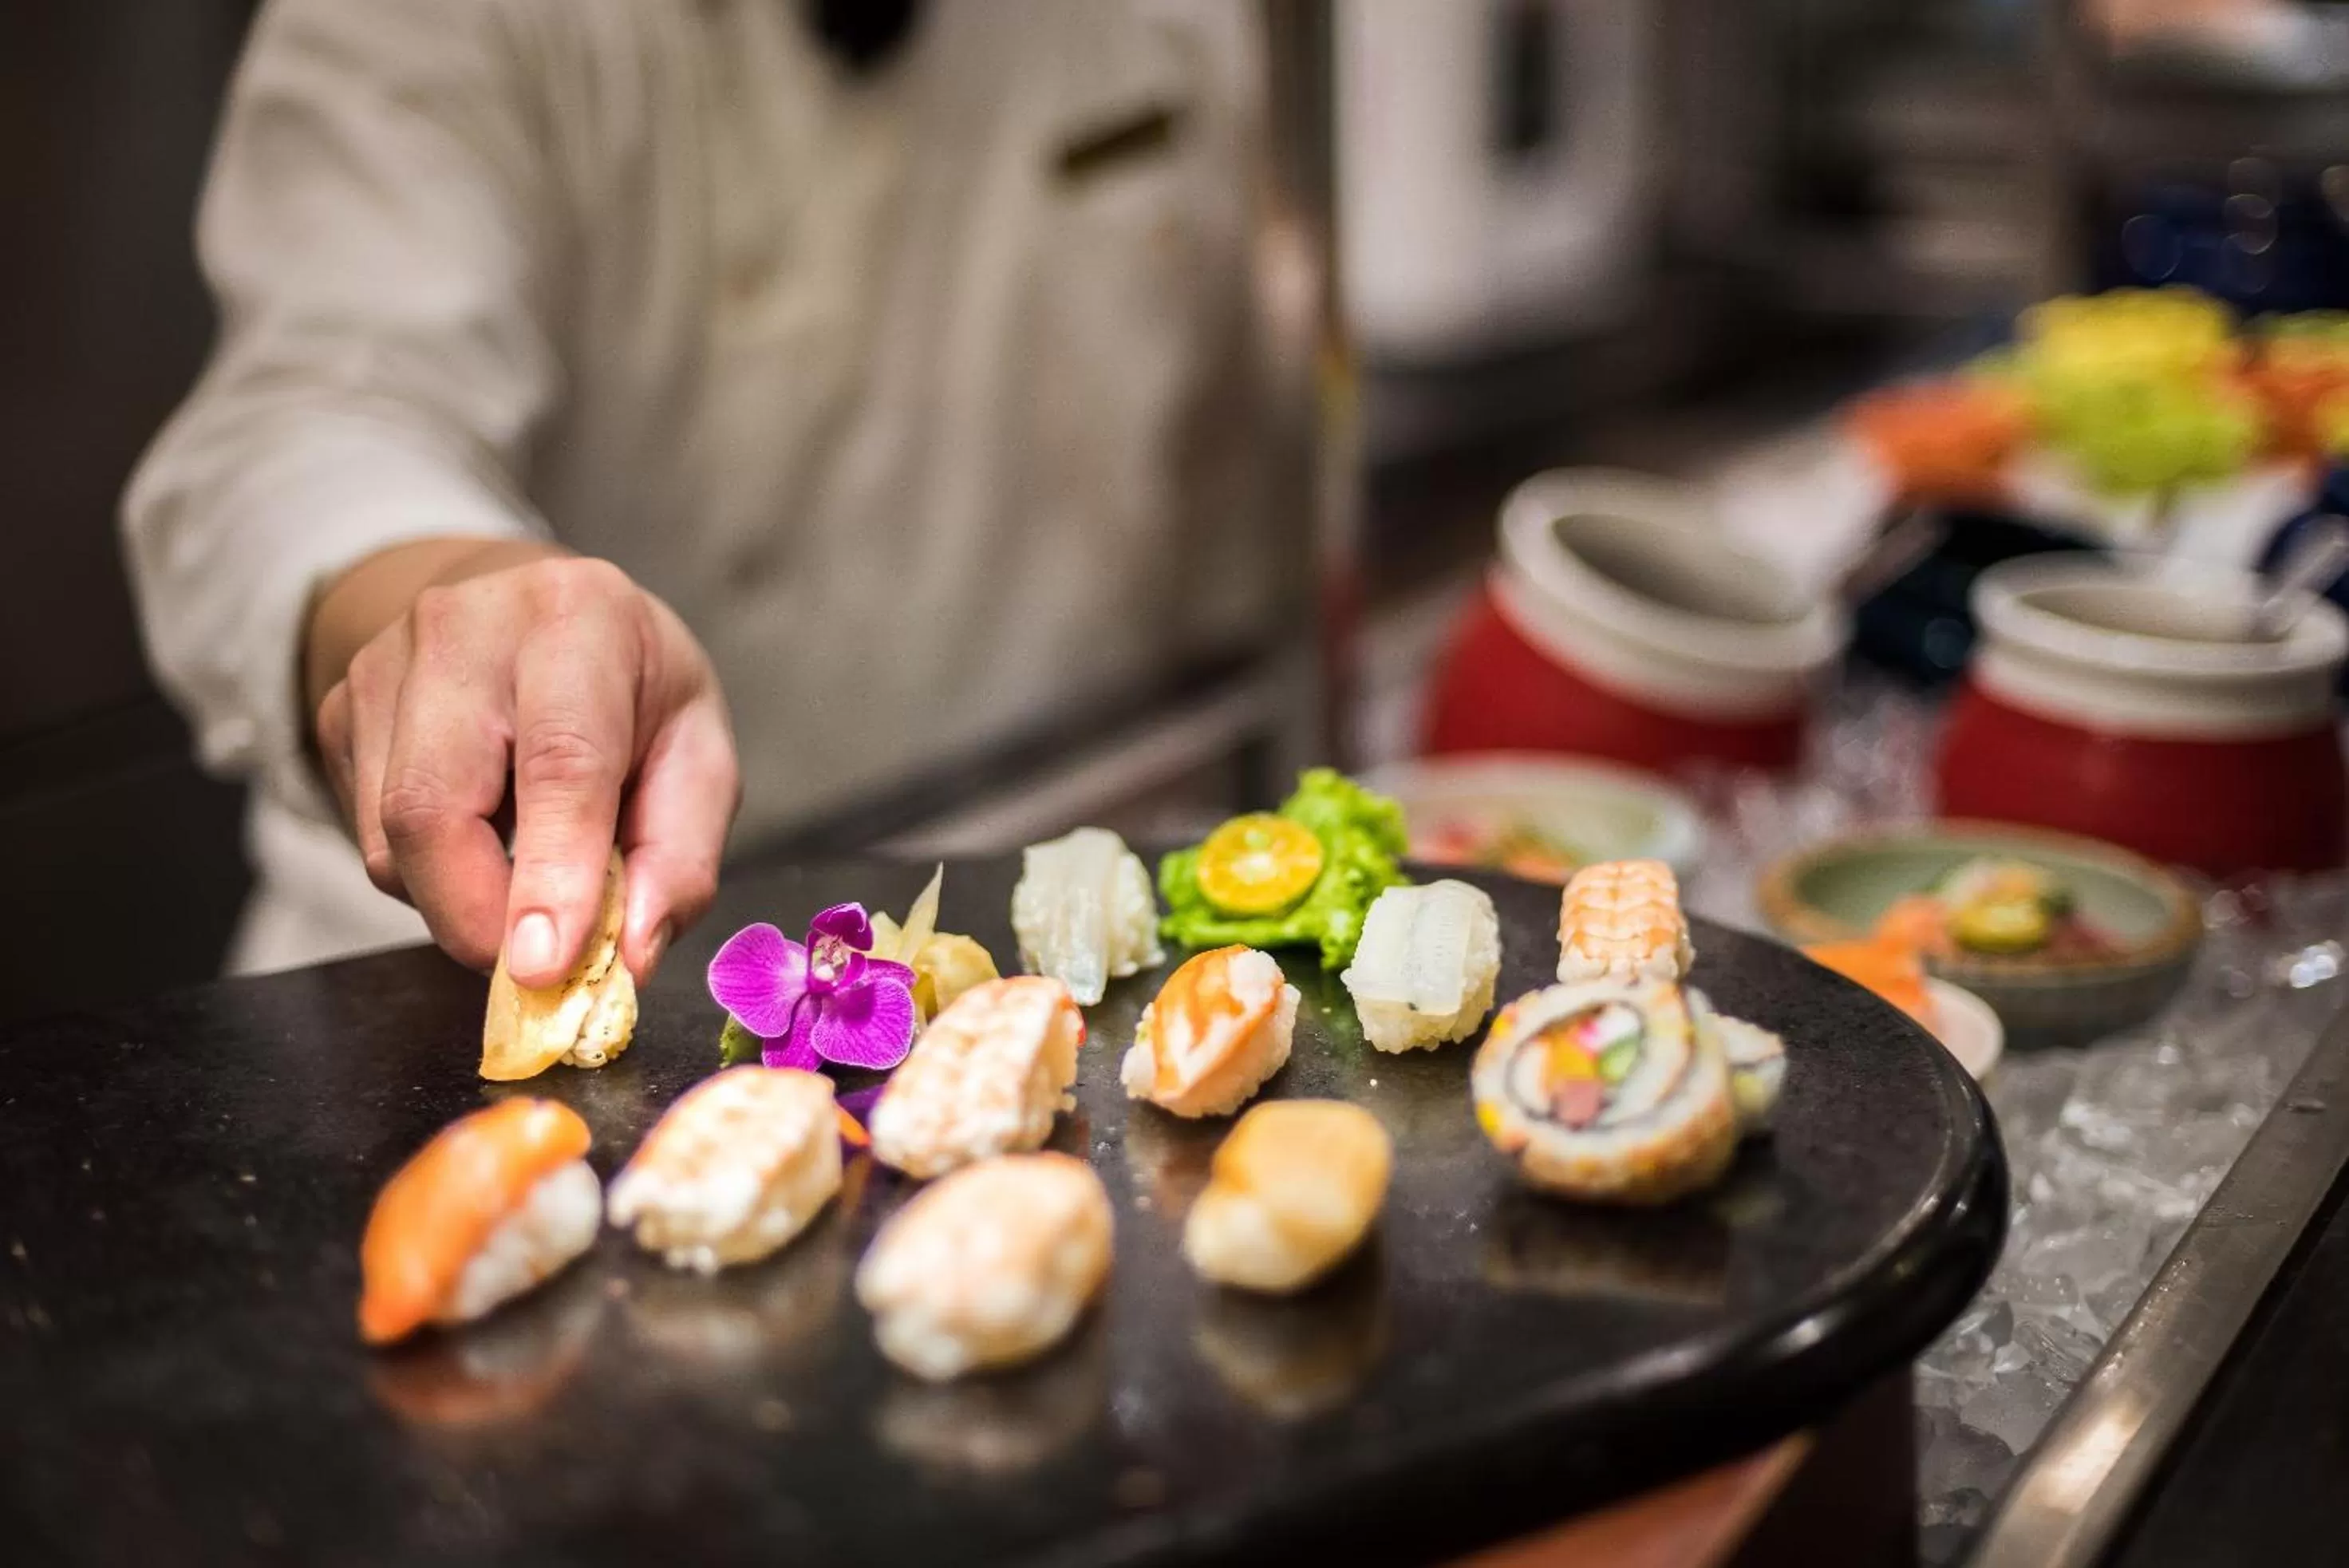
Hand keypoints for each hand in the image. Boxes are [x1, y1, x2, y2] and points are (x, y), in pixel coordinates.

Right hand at [311, 543, 738, 984]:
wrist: (531, 607)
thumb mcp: (696, 753)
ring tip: (528, 874)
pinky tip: (480, 835)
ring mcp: (382, 667)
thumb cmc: (629, 689)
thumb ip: (679, 858)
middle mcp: (463, 630)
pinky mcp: (337, 712)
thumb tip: (629, 958)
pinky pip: (368, 839)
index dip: (550, 876)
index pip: (558, 762)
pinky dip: (429, 875)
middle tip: (539, 971)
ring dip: (459, 901)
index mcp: (577, 621)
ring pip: (390, 843)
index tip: (545, 969)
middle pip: (432, 807)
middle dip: (477, 918)